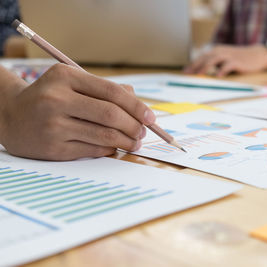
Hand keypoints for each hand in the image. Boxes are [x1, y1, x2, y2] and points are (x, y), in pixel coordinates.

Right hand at [0, 64, 154, 160]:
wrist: (11, 115)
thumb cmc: (50, 96)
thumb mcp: (71, 81)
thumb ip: (104, 89)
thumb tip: (138, 103)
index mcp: (64, 77)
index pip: (112, 92)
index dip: (137, 106)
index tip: (151, 117)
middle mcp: (56, 99)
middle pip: (110, 115)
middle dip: (134, 125)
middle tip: (143, 131)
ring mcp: (53, 125)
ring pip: (104, 135)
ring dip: (126, 141)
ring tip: (135, 141)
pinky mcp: (53, 148)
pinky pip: (92, 149)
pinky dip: (109, 148)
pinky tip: (114, 146)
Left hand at [185, 44, 266, 76]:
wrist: (256, 55)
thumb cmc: (238, 59)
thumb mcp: (223, 60)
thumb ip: (213, 64)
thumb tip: (199, 72)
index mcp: (215, 51)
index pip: (201, 57)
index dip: (192, 64)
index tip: (184, 72)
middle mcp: (220, 51)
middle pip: (205, 58)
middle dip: (195, 66)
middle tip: (188, 74)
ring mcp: (229, 56)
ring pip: (214, 59)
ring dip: (206, 66)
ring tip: (199, 74)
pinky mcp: (237, 61)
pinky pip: (228, 65)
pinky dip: (222, 69)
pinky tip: (218, 75)